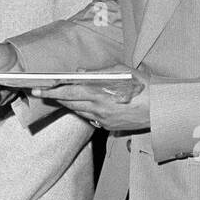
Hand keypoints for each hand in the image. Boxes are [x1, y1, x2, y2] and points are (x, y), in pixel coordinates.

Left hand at [33, 74, 147, 131]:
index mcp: (100, 95)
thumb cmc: (144, 86)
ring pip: (79, 111)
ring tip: (58, 95)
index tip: (37, 89)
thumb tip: (80, 73)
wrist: (162, 109)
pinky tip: (81, 104)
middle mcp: (99, 109)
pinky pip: (90, 118)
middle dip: (55, 97)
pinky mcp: (109, 127)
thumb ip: (98, 72)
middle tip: (41, 91)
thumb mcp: (121, 72)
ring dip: (68, 103)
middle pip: (70, 103)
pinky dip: (83, 110)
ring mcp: (104, 120)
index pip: (69, 93)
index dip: (52, 92)